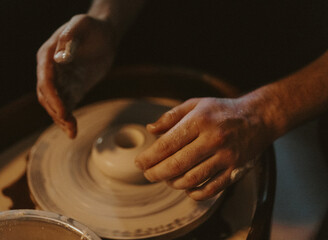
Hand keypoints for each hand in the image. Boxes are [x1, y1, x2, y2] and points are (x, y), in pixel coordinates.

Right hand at [36, 14, 115, 137]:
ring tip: (72, 131)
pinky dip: (68, 119)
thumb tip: (60, 58)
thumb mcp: (82, 24)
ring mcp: (61, 81)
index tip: (62, 110)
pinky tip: (73, 131)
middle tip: (69, 123)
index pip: (46, 79)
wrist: (104, 35)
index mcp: (48, 55)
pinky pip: (67, 106)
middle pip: (47, 96)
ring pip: (55, 105)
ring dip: (61, 118)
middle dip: (56, 111)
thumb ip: (70, 37)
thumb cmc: (92, 27)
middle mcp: (51, 71)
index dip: (52, 96)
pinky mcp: (73, 89)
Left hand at [135, 97, 272, 200]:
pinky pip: (211, 188)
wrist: (257, 118)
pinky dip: (195, 192)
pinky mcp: (235, 170)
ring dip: (173, 183)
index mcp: (199, 120)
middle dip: (156, 173)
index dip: (149, 157)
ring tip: (166, 179)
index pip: (167, 144)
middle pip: (177, 164)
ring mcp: (226, 156)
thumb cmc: (221, 110)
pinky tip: (186, 188)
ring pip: (192, 179)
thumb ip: (171, 116)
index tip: (139, 163)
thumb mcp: (195, 104)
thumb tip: (151, 130)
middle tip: (148, 175)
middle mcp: (213, 139)